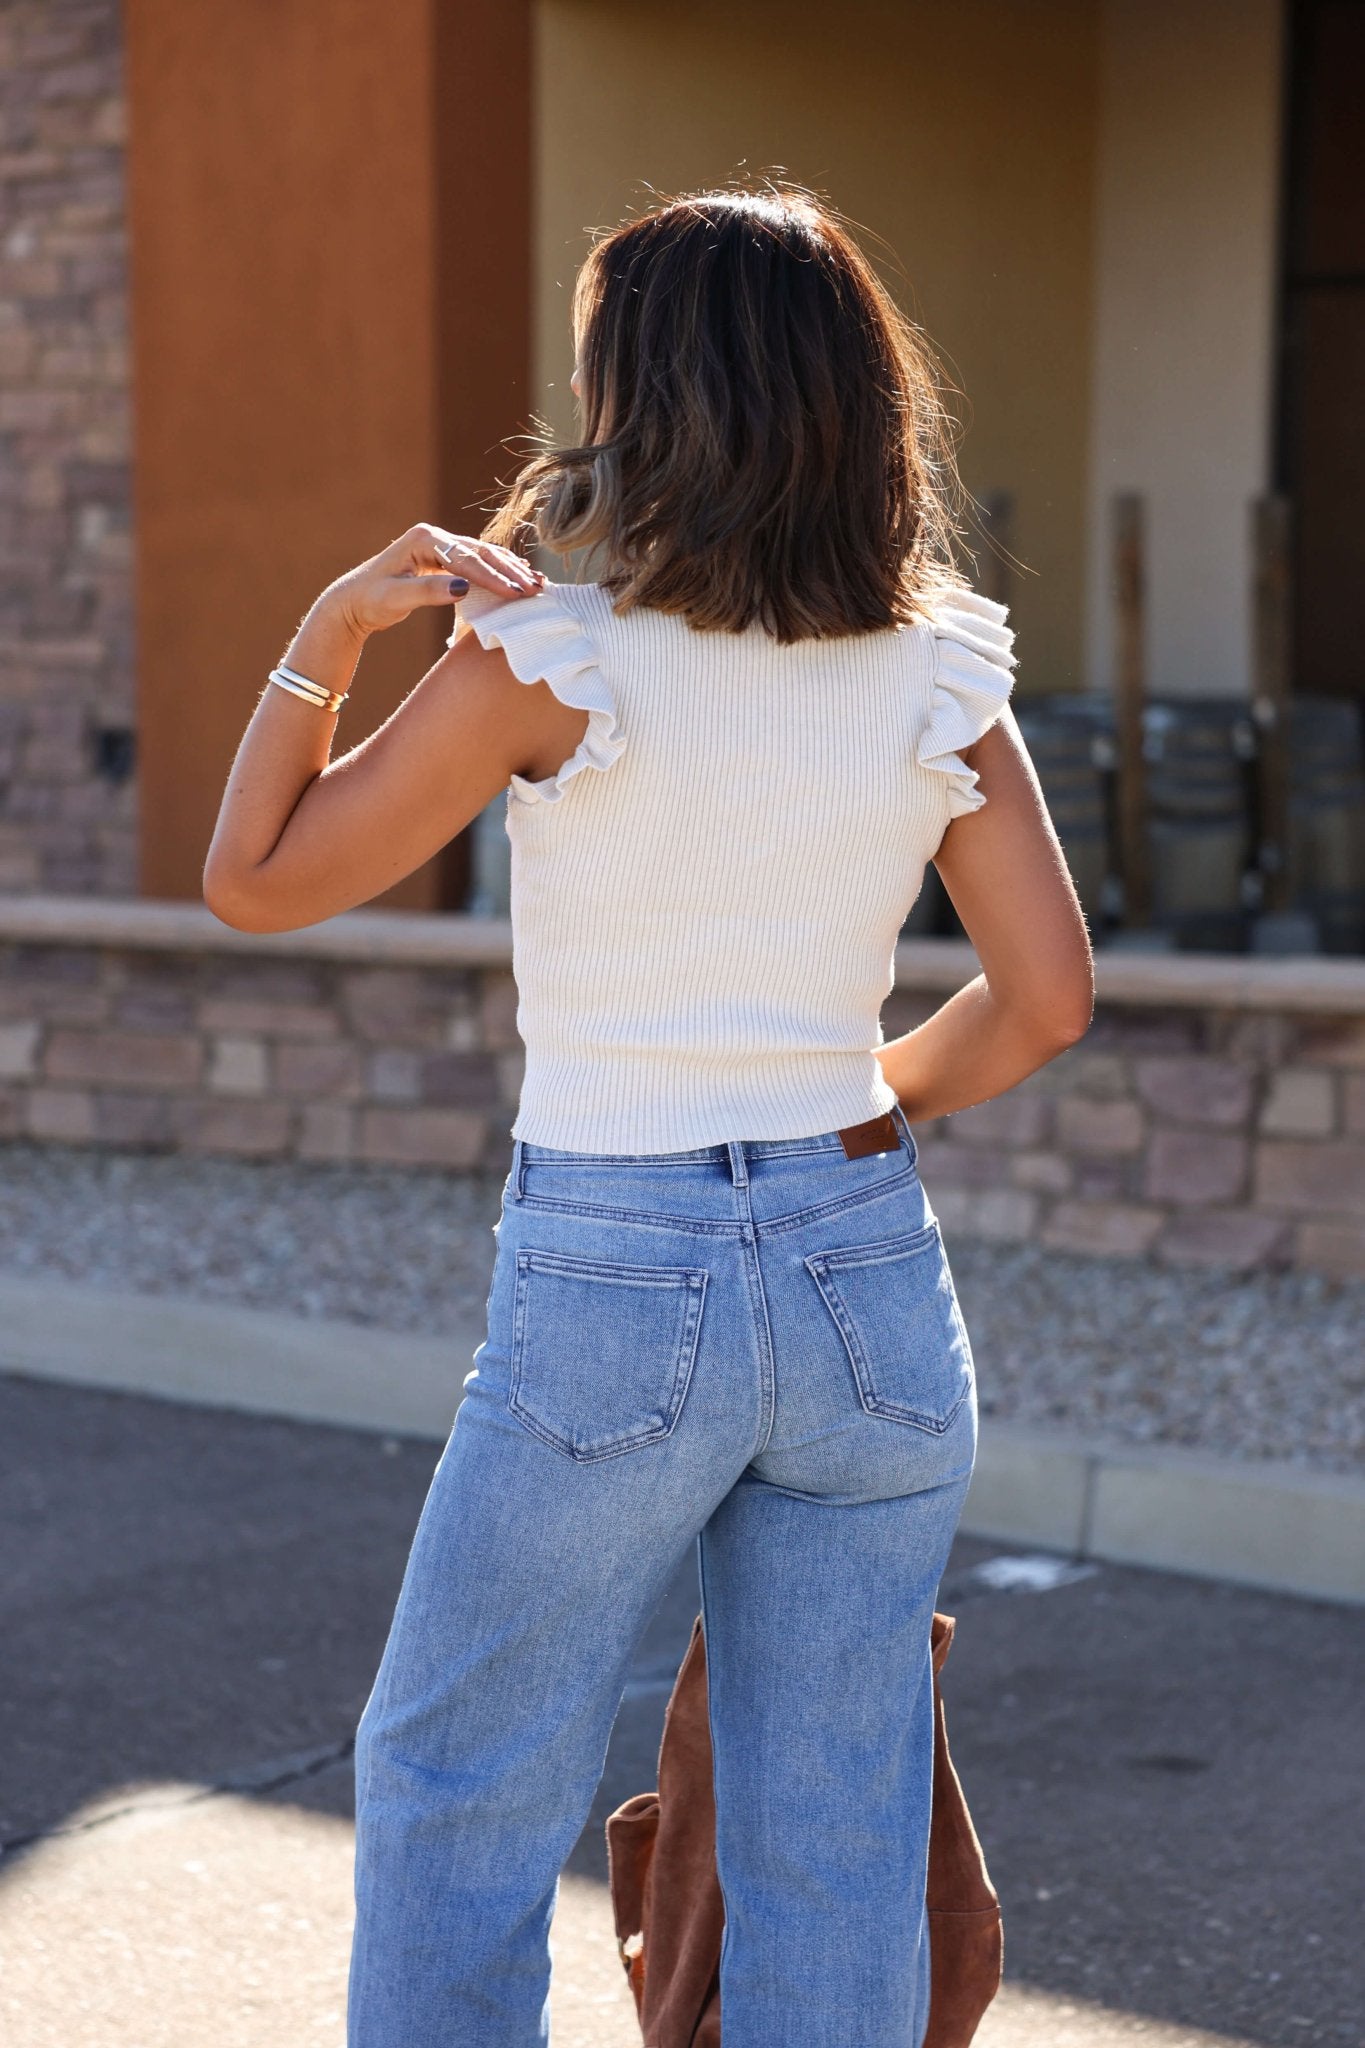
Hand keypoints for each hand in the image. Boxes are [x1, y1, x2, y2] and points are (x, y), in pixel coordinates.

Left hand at [330, 523, 544, 637]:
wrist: (354, 602)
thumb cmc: (371, 600)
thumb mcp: (395, 598)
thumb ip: (428, 592)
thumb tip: (463, 587)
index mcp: (424, 540)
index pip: (466, 560)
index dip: (493, 578)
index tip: (516, 594)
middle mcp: (435, 537)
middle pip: (481, 553)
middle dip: (510, 572)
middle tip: (536, 590)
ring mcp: (441, 546)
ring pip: (484, 556)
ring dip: (511, 570)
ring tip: (537, 584)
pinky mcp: (444, 559)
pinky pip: (478, 563)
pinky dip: (500, 571)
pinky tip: (520, 577)